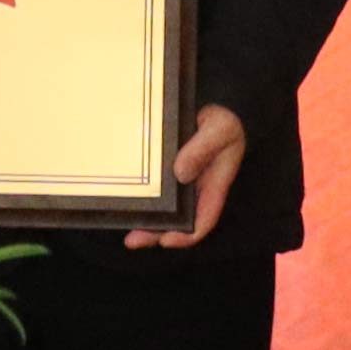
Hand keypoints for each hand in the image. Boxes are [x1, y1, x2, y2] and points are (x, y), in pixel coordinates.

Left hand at [124, 105, 247, 249]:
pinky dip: (143, 201)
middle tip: (134, 240)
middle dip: (156, 234)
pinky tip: (127, 204)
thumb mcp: (218, 130)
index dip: (187, 236)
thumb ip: (201, 149)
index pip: (203, 220)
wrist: (218, 109)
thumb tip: (180, 172)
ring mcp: (182, 184)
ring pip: (165, 212)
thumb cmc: (224, 122)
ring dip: (147, 224)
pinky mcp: (168, 174)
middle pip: (179, 223)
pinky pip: (156, 192)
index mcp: (214, 187)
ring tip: (128, 233)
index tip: (167, 240)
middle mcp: (196, 191)